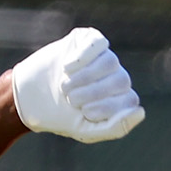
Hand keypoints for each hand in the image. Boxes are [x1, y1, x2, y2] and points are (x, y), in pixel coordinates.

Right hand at [9, 28, 143, 141]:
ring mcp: (104, 57)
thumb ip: (116, 127)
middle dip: (93, 93)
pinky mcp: (87, 40)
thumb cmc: (62, 116)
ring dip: (85, 77)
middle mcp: (117, 76)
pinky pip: (99, 43)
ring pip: (110, 62)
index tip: (84, 112)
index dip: (106, 107)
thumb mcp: (88, 131)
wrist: (30, 97)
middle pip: (121, 80)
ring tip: (66, 86)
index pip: (130, 100)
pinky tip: (66, 67)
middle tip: (70, 100)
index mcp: (122, 99)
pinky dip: (83, 56)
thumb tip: (140, 111)